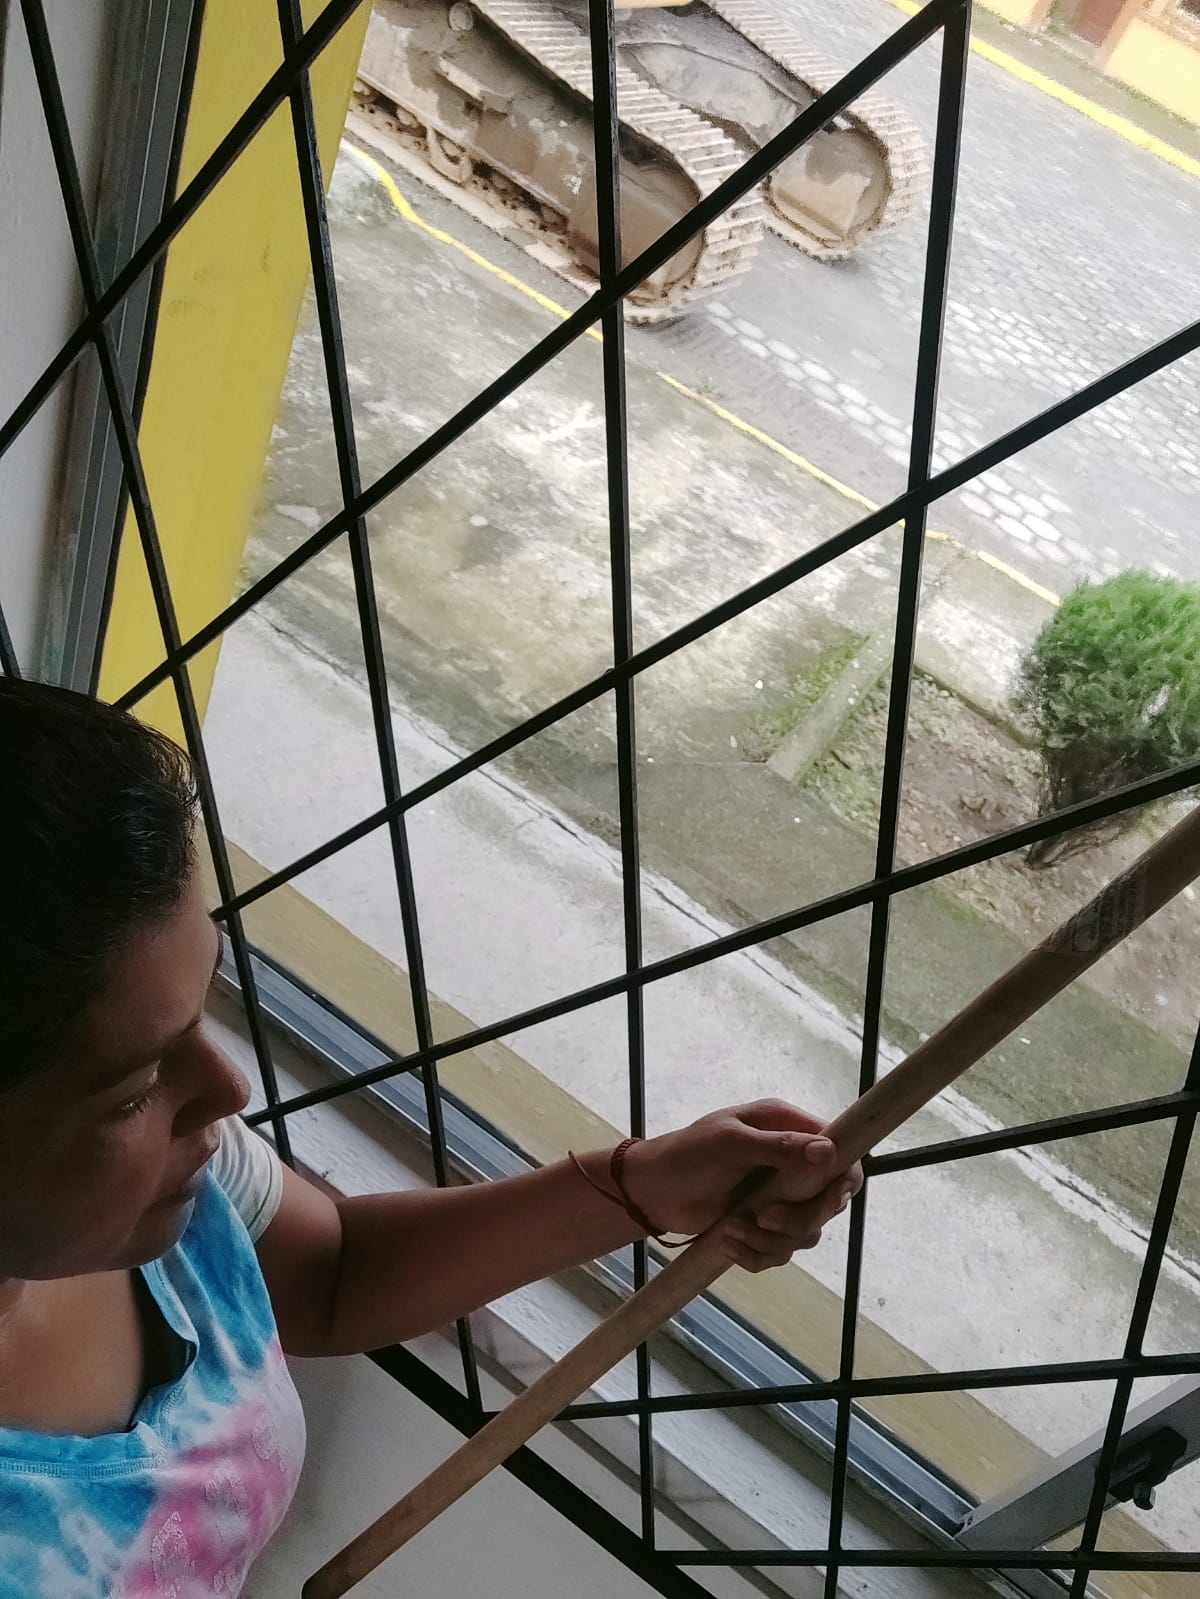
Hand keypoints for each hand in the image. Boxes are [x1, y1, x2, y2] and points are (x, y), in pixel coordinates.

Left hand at [620, 1100, 862, 1271]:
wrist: (651, 1192)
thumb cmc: (686, 1155)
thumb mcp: (729, 1144)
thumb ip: (779, 1148)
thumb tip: (828, 1152)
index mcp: (786, 1127)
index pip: (840, 1150)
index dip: (845, 1177)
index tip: (832, 1197)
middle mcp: (791, 1163)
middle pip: (829, 1201)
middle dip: (799, 1218)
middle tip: (763, 1217)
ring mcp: (780, 1198)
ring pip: (806, 1233)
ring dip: (770, 1239)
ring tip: (732, 1229)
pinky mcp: (765, 1227)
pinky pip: (781, 1252)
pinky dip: (757, 1255)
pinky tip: (727, 1243)